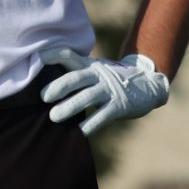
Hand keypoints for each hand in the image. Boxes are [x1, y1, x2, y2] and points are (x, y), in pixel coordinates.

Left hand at [40, 48, 170, 134]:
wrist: (149, 83)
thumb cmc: (114, 80)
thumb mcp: (97, 72)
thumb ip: (77, 76)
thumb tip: (47, 89)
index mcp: (90, 66)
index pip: (70, 56)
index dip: (55, 55)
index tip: (39, 57)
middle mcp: (99, 75)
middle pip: (76, 78)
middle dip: (59, 86)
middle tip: (43, 97)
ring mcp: (110, 89)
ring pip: (87, 97)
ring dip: (69, 107)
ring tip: (54, 117)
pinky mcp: (120, 105)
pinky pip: (102, 116)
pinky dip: (90, 125)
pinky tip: (80, 133)